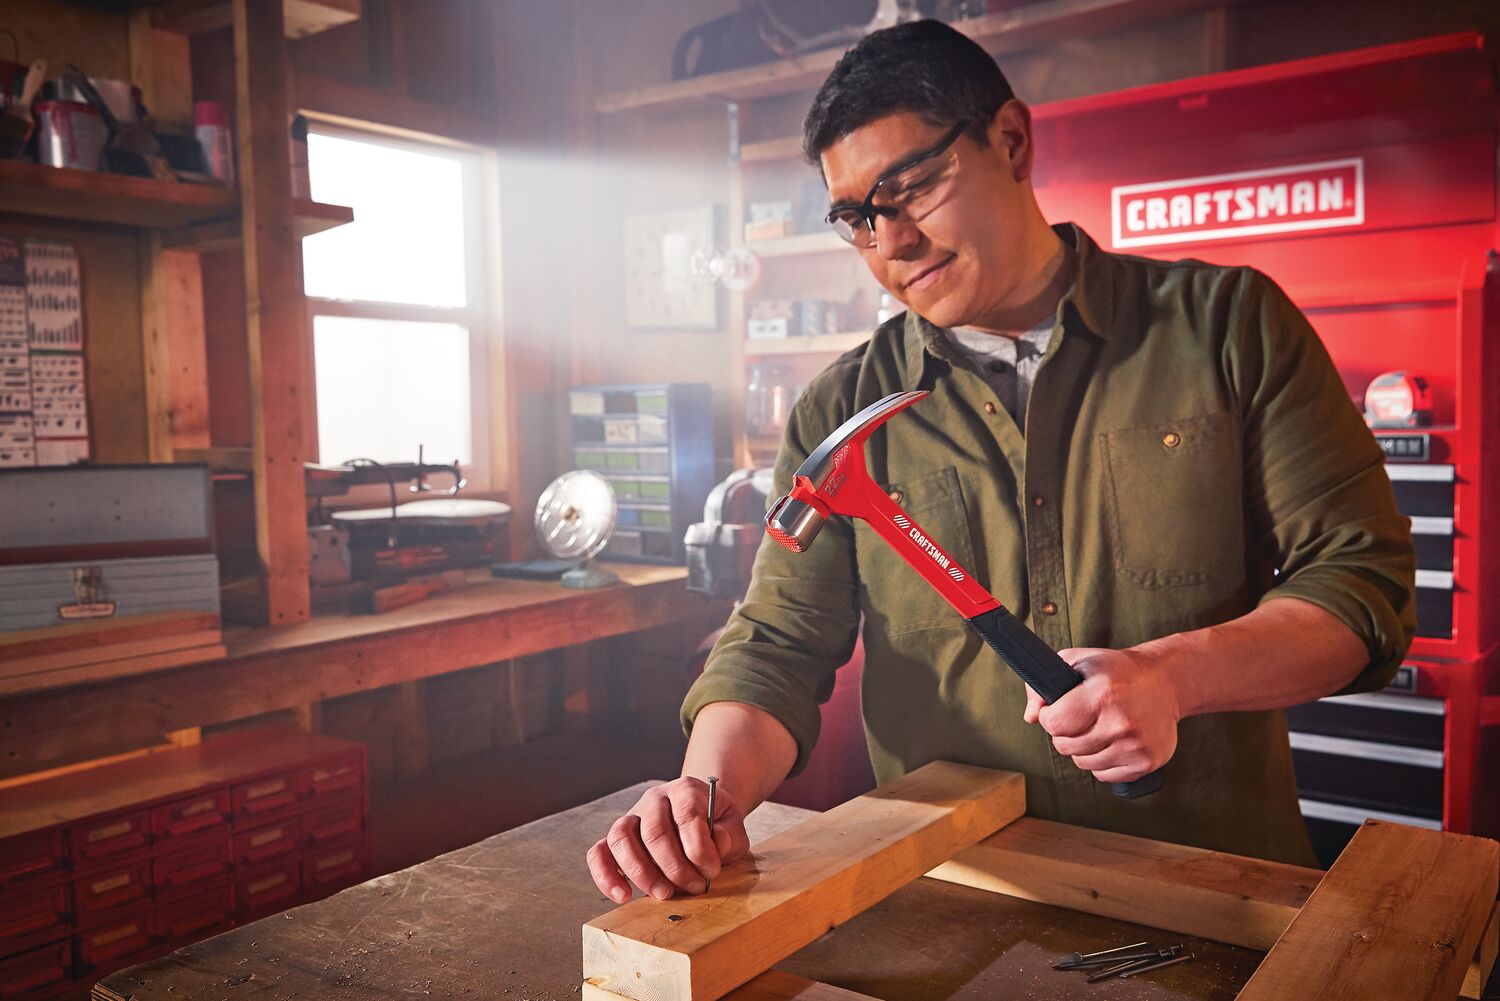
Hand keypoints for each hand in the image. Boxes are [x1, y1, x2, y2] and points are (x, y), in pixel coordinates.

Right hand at [585, 776, 749, 903]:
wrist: (701, 815)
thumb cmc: (716, 825)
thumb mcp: (733, 826)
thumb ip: (730, 834)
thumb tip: (716, 842)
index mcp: (685, 790)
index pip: (686, 815)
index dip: (699, 848)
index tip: (712, 871)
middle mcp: (654, 799)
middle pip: (654, 831)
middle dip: (675, 867)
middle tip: (695, 887)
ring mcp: (632, 816)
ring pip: (621, 838)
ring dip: (641, 872)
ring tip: (663, 894)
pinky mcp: (617, 838)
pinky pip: (599, 852)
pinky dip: (606, 875)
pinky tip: (622, 895)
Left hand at [1021, 645, 1181, 783]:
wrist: (1164, 682)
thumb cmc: (1116, 671)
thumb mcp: (1078, 662)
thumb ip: (1044, 685)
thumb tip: (1030, 717)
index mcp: (1101, 694)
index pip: (1053, 724)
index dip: (1049, 716)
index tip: (1056, 709)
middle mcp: (1120, 722)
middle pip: (1066, 746)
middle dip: (1066, 733)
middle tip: (1081, 717)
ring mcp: (1135, 745)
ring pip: (1084, 764)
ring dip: (1084, 749)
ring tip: (1099, 728)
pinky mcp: (1147, 763)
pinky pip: (1105, 776)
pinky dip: (1103, 762)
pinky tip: (1114, 741)